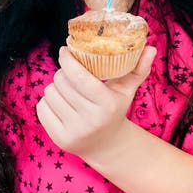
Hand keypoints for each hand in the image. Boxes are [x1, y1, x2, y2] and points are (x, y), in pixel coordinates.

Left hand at [36, 44, 156, 161]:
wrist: (106, 145)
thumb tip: (151, 48)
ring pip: (49, 93)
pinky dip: (48, 101)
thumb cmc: (115, 109)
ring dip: (55, 87)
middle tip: (70, 72)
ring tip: (67, 89)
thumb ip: (139, 68)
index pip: (79, 77)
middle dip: (63, 72)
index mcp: (107, 104)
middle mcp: (90, 119)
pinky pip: (41, 108)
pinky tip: (60, 103)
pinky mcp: (59, 139)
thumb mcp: (127, 89)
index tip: (65, 50)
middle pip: (61, 82)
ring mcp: (74, 131)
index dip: (68, 60)